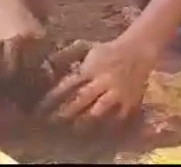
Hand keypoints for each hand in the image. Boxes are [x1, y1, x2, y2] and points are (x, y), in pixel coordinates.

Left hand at [36, 35, 157, 131]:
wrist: (138, 51)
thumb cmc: (108, 51)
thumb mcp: (87, 49)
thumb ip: (70, 58)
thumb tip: (49, 64)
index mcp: (90, 68)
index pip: (68, 84)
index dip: (54, 97)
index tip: (42, 107)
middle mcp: (103, 81)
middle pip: (82, 99)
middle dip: (66, 112)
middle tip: (53, 122)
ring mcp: (117, 93)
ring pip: (99, 110)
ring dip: (85, 120)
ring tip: (75, 129)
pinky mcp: (130, 102)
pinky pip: (119, 117)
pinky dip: (108, 125)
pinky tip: (99, 132)